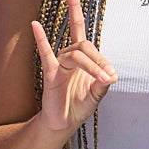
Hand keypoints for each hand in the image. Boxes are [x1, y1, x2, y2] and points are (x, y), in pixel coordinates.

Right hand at [32, 0, 116, 137]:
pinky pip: (45, 53)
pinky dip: (40, 38)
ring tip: (101, 78)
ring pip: (75, 54)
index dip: (103, 60)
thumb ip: (103, 84)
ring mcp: (60, 64)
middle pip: (84, 45)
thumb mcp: (96, 95)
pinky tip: (35, 25)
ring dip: (90, 65)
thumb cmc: (79, 106)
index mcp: (83, 60)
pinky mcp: (50, 73)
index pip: (92, 49)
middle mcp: (71, 58)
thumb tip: (113, 75)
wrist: (64, 123)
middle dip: (97, 60)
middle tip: (107, 75)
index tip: (112, 75)